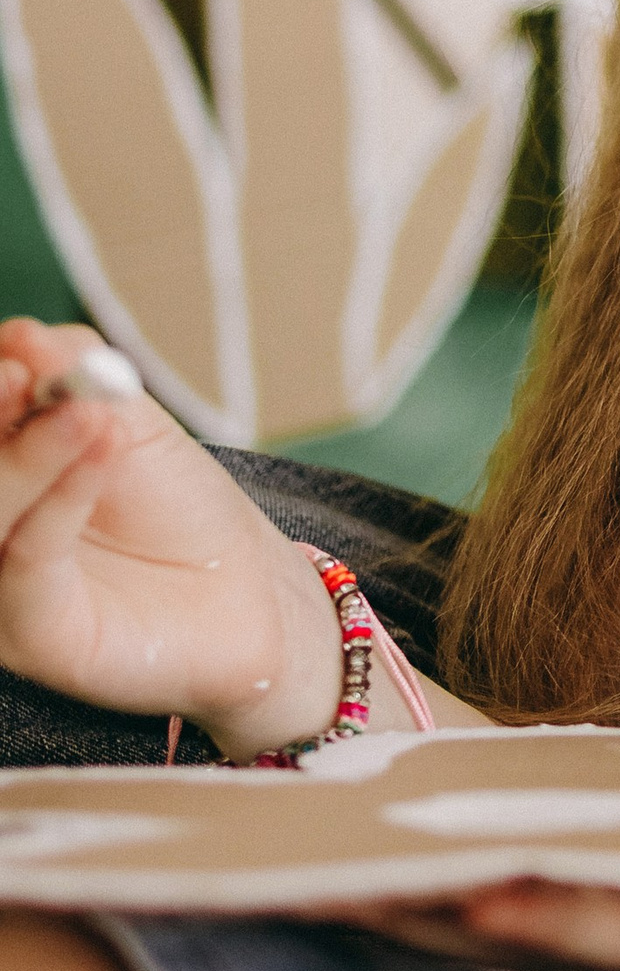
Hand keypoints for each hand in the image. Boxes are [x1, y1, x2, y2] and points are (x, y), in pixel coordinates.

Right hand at [0, 317, 345, 755]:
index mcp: (3, 475)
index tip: (16, 358)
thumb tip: (22, 337)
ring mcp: (1, 586)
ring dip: (29, 457)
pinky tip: (99, 451)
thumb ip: (76, 378)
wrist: (244, 589)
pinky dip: (61, 501)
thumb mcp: (129, 424)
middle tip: (25, 377)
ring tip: (87, 414)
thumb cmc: (177, 508)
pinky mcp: (33, 632)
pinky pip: (27, 563)